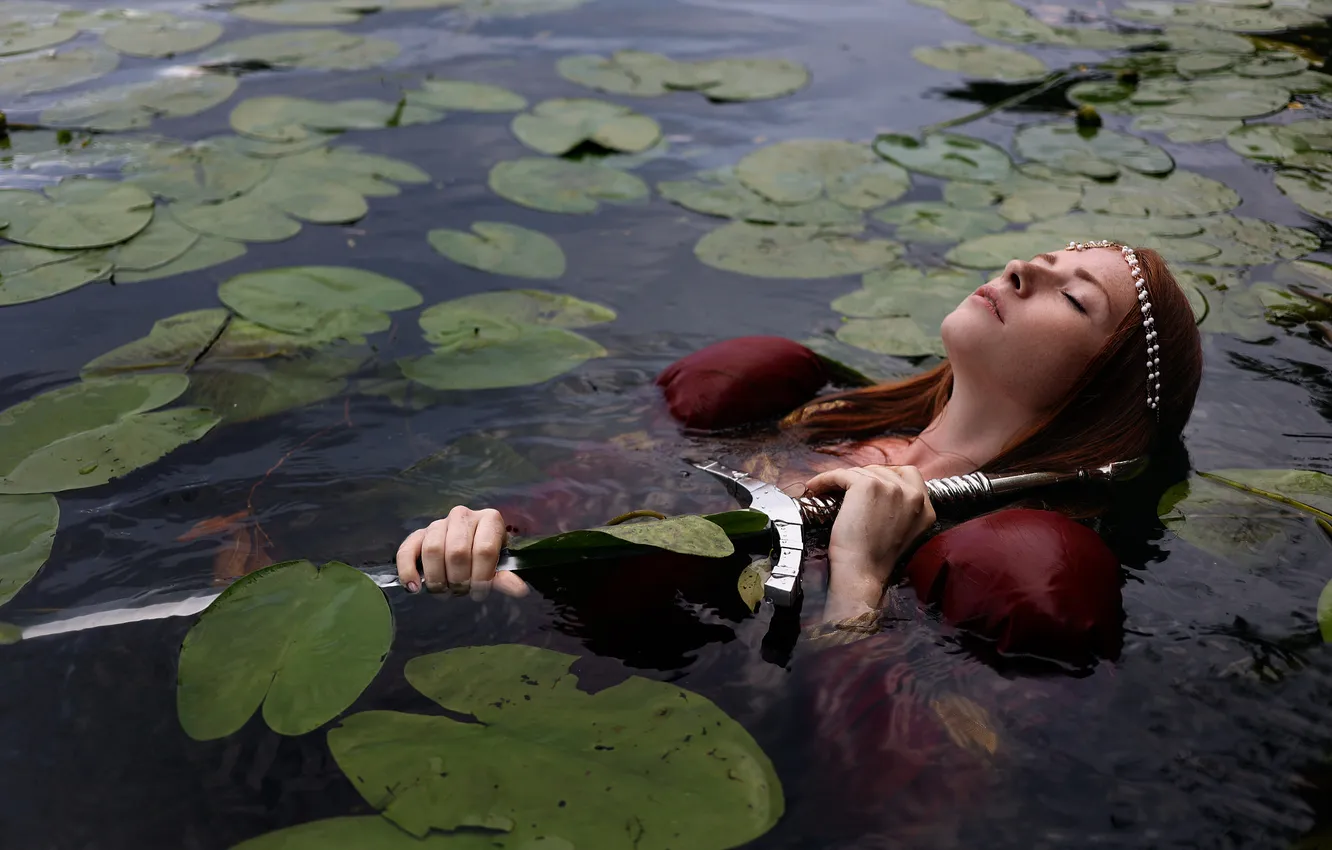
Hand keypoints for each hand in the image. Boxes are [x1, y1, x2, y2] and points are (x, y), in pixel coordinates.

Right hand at [396, 506, 529, 599]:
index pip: (484, 549)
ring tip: (444, 591)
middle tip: (461, 592)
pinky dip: (408, 570)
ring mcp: (439, 523)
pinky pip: (407, 549)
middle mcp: (463, 515)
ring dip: (437, 578)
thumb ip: (505, 578)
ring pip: (432, 549)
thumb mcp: (498, 566)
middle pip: (457, 551)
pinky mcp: (418, 534)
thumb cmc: (485, 559)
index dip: (481, 576)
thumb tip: (519, 590)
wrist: (467, 550)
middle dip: (458, 579)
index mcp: (490, 520)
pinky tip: (413, 587)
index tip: (479, 593)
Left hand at [800, 465, 935, 620]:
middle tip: (844, 490)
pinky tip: (815, 487)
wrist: (862, 572)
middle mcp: (914, 495)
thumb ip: (903, 510)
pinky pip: (841, 474)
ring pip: (861, 472)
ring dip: (842, 479)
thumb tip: (884, 490)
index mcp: (926, 508)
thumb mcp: (903, 533)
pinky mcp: (868, 486)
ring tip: (826, 489)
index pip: (909, 474)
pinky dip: (824, 479)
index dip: (886, 476)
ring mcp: (892, 487)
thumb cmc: (875, 559)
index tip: (869, 484)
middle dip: (862, 478)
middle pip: (883, 470)